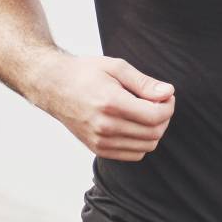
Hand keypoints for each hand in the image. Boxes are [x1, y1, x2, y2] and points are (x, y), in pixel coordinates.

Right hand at [29, 55, 174, 161]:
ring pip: (146, 146)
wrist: (53, 86)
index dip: (168, 106)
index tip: (166, 95)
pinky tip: (135, 124)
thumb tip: (168, 93)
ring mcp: (100, 141)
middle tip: (159, 102)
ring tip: (147, 112)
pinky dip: (142, 142)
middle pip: (153, 133)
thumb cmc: (85, 73)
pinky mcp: (98, 149)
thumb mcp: (116, 67)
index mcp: (110, 103)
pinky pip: (134, 154)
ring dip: (155, 130)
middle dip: (164, 117)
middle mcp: (105, 126)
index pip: (155, 116)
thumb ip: (144, 83)